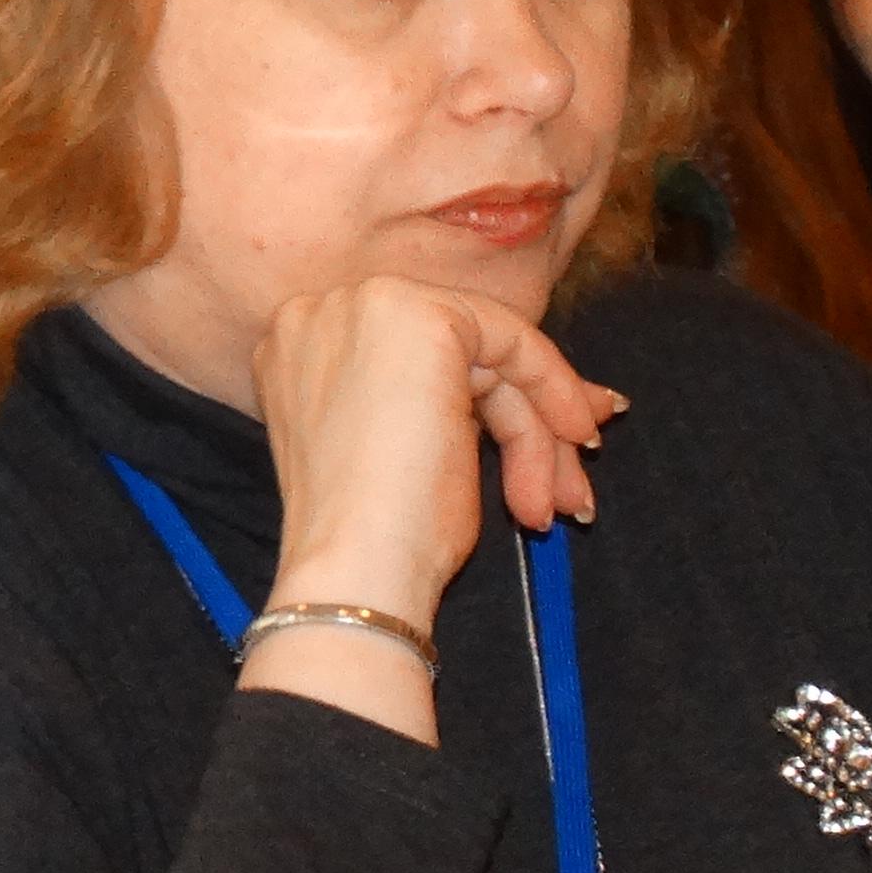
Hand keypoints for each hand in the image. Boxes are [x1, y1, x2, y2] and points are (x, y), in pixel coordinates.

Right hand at [250, 275, 623, 635]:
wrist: (352, 564)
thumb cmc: (374, 533)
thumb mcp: (408, 450)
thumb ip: (454, 405)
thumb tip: (567, 395)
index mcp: (298, 347)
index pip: (414, 358)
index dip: (486, 399)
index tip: (549, 445)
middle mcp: (322, 313)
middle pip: (455, 356)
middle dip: (526, 420)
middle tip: (573, 482)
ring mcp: (369, 308)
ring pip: (486, 356)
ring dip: (537, 433)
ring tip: (566, 503)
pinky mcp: (424, 317)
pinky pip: (511, 340)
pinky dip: (553, 389)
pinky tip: (572, 443)